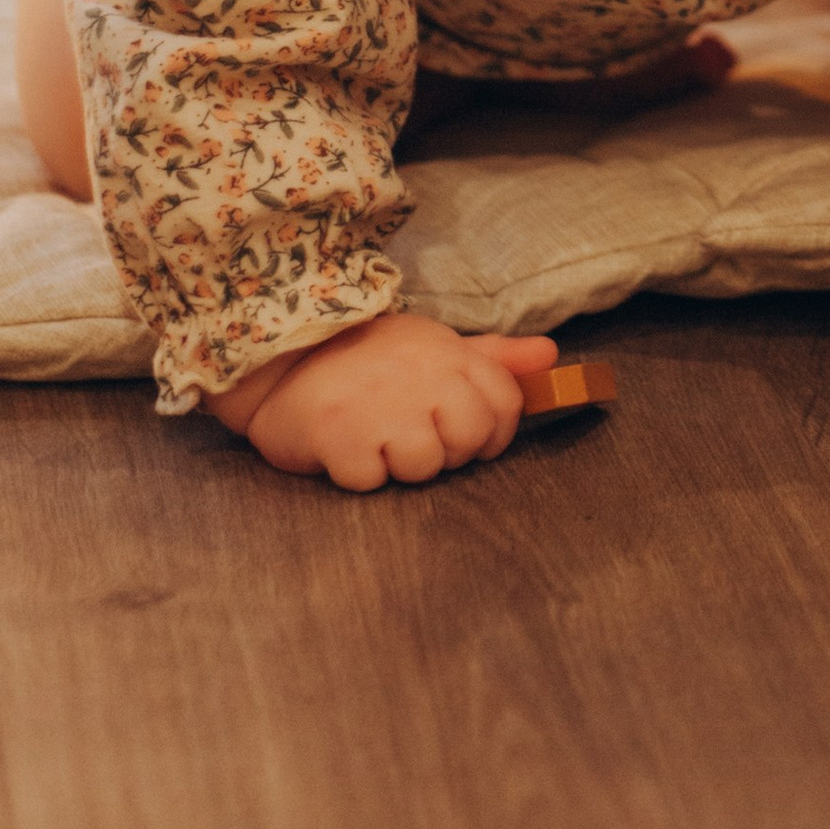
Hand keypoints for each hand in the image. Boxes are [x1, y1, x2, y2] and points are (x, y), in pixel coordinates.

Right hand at [207, 312, 563, 490]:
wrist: (279, 357)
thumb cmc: (366, 359)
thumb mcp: (432, 347)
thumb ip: (492, 358)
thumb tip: (550, 356)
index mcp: (447, 353)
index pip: (505, 403)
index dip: (493, 433)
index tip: (465, 437)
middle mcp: (420, 375)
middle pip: (470, 439)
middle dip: (446, 452)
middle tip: (410, 436)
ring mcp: (379, 406)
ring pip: (423, 467)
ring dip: (397, 465)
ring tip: (372, 435)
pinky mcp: (339, 435)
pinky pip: (370, 481)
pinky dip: (356, 474)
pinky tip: (342, 446)